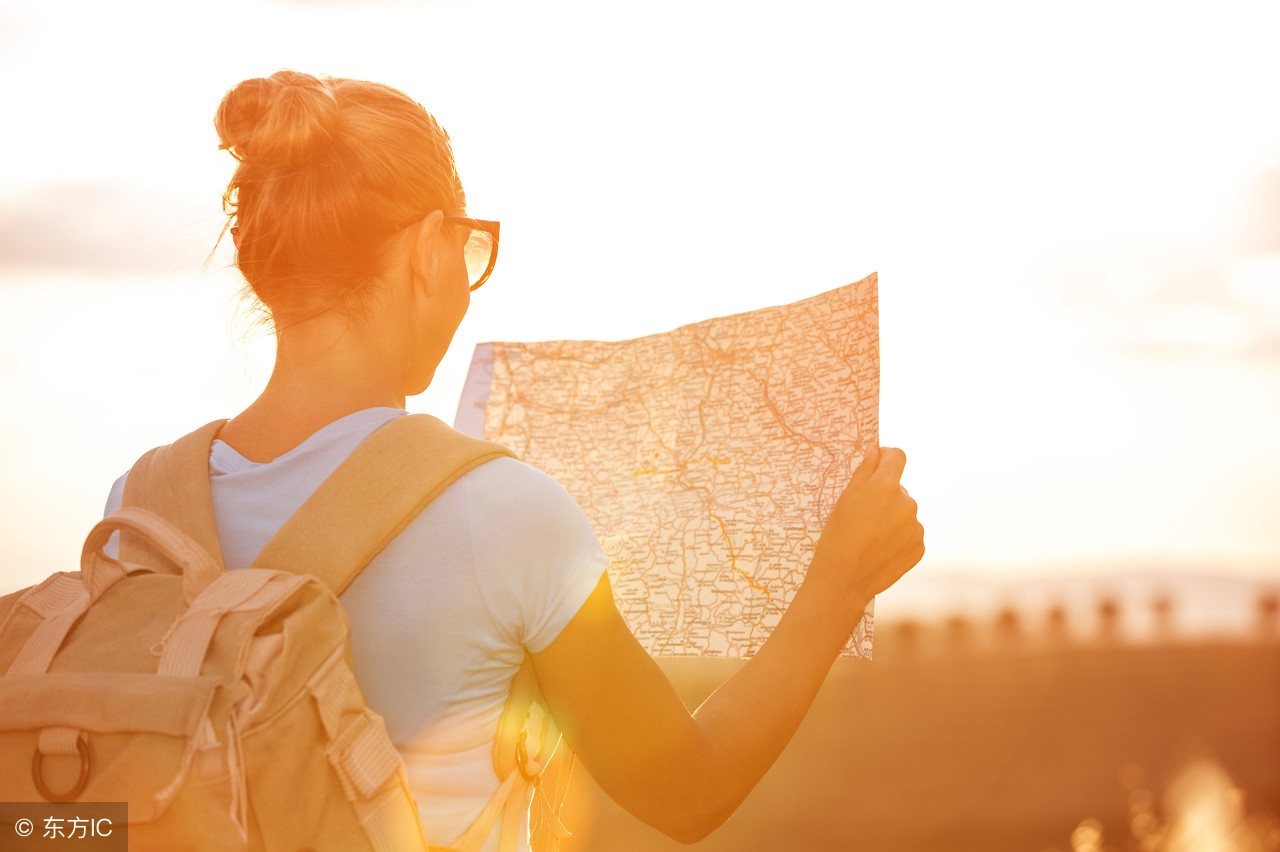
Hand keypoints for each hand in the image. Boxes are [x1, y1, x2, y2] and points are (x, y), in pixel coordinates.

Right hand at [805, 446, 923, 615]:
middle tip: (862, 516)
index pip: (897, 456)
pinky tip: (879, 549)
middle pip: (898, 488)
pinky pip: (910, 533)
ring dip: (892, 518)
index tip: (876, 466)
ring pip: (904, 512)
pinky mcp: (920, 546)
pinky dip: (898, 537)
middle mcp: (907, 502)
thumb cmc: (837, 536)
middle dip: (884, 495)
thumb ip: (864, 471)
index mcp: (886, 486)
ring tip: (870, 537)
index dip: (886, 458)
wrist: (844, 579)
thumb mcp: (844, 499)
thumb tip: (876, 451)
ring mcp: (916, 526)